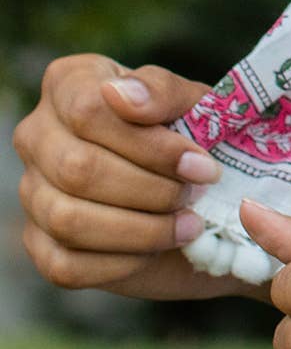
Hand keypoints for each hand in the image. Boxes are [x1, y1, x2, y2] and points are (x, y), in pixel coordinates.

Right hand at [13, 54, 249, 302]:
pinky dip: (122, 261)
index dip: (150, 144)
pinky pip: (67, 264)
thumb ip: (163, 91)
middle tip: (197, 194)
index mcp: (70, 83)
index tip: (201, 163)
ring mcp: (33, 191)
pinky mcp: (40, 244)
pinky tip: (158, 249)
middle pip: (78, 168)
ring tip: (188, 224)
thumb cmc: (190, 133)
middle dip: (151, 189)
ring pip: (69, 219)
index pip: (88, 111)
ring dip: (141, 229)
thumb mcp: (194, 103)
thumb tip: (123, 95)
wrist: (197, 190)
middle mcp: (38, 134)